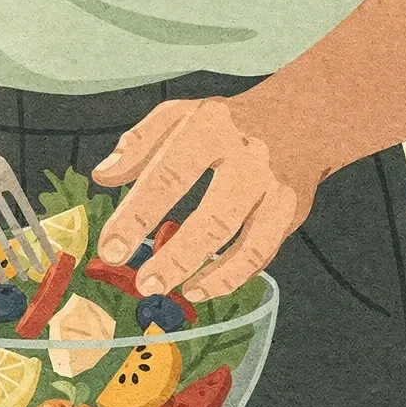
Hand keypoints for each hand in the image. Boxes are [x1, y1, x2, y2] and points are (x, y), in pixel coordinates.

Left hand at [92, 97, 329, 300]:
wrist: (302, 115)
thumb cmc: (226, 122)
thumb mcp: (181, 115)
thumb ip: (139, 143)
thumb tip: (102, 176)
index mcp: (212, 127)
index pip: (169, 175)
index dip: (137, 216)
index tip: (111, 249)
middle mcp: (250, 156)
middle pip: (214, 216)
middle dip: (177, 257)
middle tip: (144, 284)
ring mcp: (276, 187)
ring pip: (249, 242)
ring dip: (213, 275)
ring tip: (179, 292)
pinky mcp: (292, 211)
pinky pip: (264, 253)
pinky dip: (234, 276)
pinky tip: (203, 287)